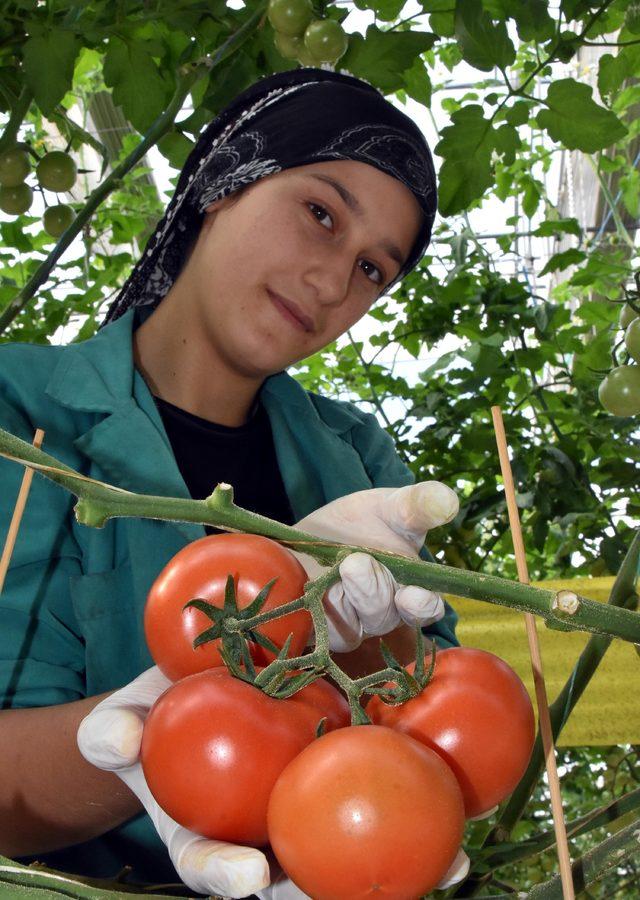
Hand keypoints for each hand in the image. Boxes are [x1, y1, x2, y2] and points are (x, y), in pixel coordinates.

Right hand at [77, 669, 468, 898]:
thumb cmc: (154, 720)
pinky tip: (460, 775)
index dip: (227, 875)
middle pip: (304, 873)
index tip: (246, 878)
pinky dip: (421, 776)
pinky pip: (384, 770)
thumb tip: (108, 738)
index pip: (216, 866)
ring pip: (360, 836)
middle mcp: (270, 828)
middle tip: (379, 899)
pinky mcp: (346, 753)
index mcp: (213, 834)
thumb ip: (115, 733)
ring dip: (412, 856)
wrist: (196, 692)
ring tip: (455, 864)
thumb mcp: (125, 724)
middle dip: (341, 895)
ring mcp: (311, 797)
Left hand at [293, 481, 457, 651]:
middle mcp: (384, 612)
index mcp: (411, 589)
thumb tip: (449, 500)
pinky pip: (322, 628)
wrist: (309, 536)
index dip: (422, 606)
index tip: (413, 595)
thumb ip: (418, 505)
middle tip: (357, 563)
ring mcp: (351, 623)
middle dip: (373, 590)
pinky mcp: (320, 627)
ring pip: (354, 624)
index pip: (426, 608)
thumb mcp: (390, 507)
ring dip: (347, 595)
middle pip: (385, 615)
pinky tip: (314, 586)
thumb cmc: (359, 524)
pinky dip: (320, 608)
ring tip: (343, 565)